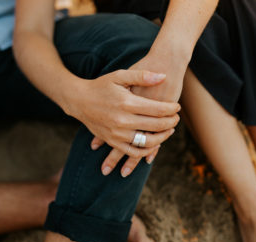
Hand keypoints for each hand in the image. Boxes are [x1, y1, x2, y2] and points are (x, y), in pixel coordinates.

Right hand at [94, 49, 188, 176]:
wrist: (79, 100)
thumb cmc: (101, 85)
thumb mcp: (120, 75)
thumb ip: (142, 76)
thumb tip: (163, 76)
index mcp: (126, 102)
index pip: (158, 109)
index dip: (172, 109)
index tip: (177, 107)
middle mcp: (122, 120)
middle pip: (156, 126)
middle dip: (171, 122)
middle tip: (176, 118)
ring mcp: (117, 133)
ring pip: (147, 142)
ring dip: (162, 138)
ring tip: (169, 130)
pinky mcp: (112, 141)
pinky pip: (134, 152)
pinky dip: (147, 151)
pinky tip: (155, 143)